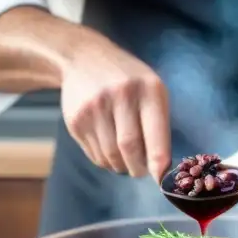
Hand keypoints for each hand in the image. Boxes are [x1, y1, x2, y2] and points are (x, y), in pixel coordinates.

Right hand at [60, 37, 170, 181]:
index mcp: (148, 89)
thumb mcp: (151, 87)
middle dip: (138, 168)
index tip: (162, 179)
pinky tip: (108, 148)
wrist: (83, 58)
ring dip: (121, 166)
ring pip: (110, 156)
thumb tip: (161, 166)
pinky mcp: (75, 119)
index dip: (158, 163)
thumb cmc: (128, 79)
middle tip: (140, 171)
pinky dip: (105, 160)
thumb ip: (158, 121)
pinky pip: (94, 154)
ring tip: (125, 159)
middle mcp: (121, 96)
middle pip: (130, 149)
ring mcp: (94, 108)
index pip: (155, 136)